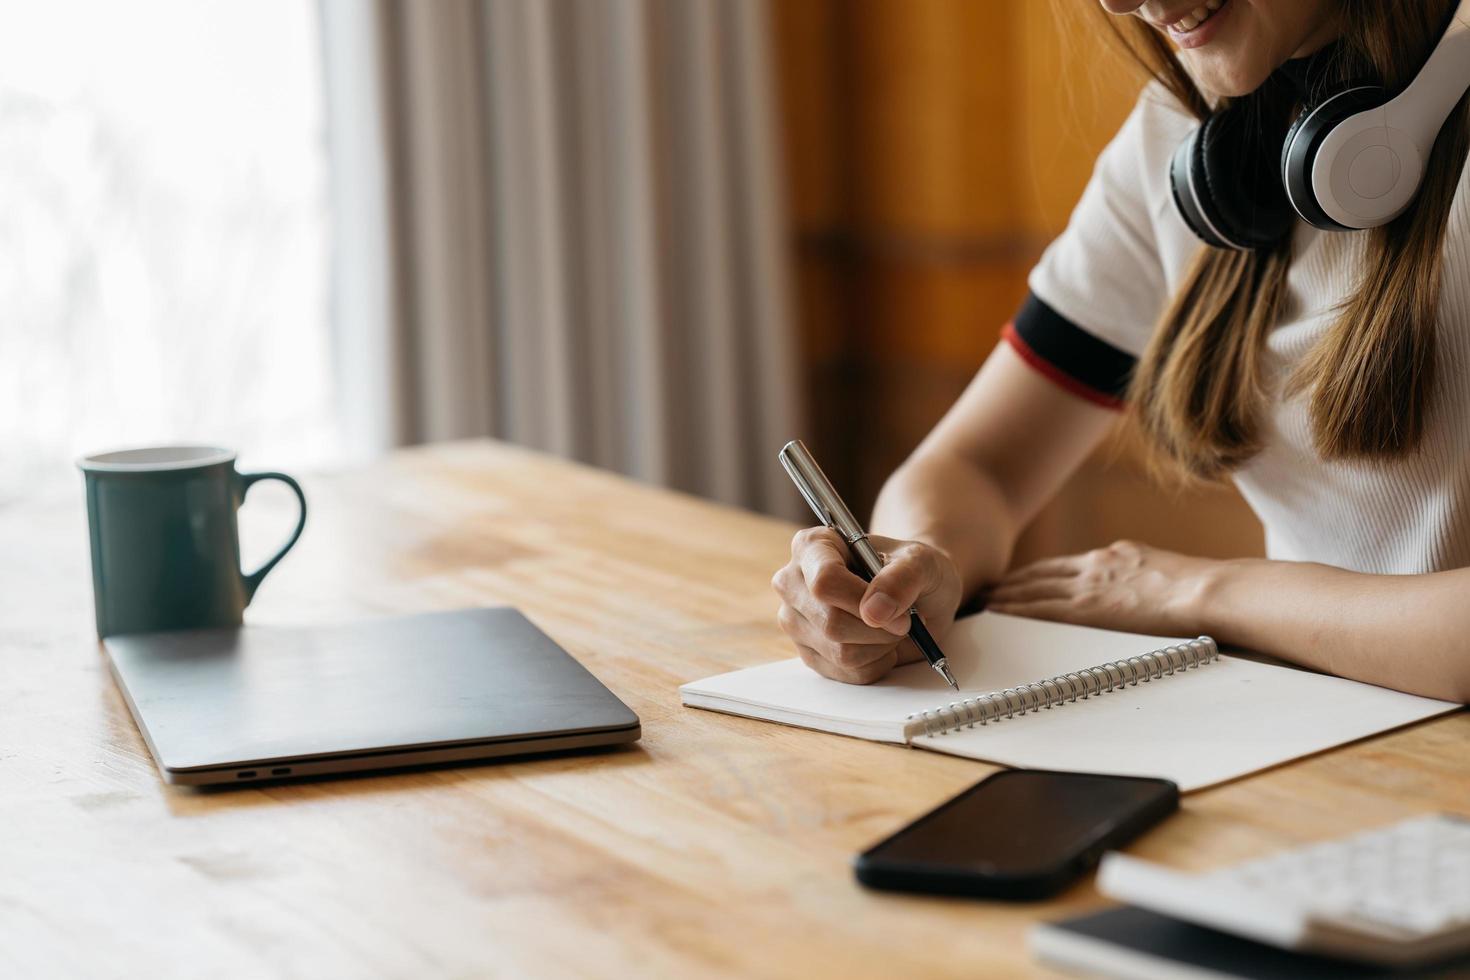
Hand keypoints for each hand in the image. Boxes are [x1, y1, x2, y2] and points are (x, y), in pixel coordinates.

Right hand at [772, 528, 962, 683]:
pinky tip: (881, 644)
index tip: (899, 612)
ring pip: (840, 652)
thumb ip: (901, 578)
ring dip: (880, 646)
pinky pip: (846, 673)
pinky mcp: (809, 654)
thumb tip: (873, 611)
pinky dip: (876, 663)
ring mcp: (796, 621)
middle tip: (904, 620)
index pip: (825, 581)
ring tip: (891, 628)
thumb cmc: (912, 570)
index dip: (863, 602)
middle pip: (832, 622)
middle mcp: (793, 582)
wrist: (919, 596)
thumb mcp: (920, 562)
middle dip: (879, 629)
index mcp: (813, 546)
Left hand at [987, 540, 1215, 635]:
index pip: (1064, 566)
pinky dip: (1015, 609)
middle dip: (1013, 582)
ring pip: (1033, 589)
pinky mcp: (1087, 607)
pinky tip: (997, 612)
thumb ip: (1142, 574)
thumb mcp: (1163, 569)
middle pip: (1040, 574)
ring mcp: (1088, 585)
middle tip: (988, 588)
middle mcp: (1095, 565)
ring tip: (983, 601)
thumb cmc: (1200, 587)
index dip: (1037, 573)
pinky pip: (1039, 609)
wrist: (1205, 590)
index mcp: (1114, 556)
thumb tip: (1141, 587)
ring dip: (1005, 595)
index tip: (1019, 579)